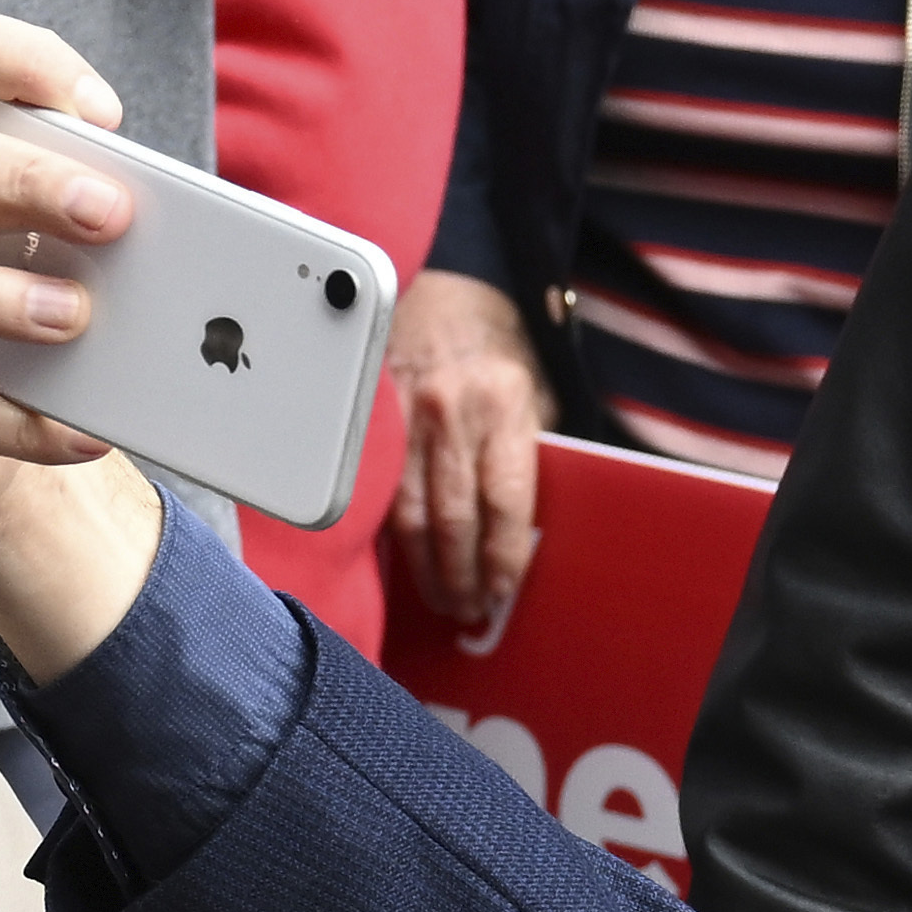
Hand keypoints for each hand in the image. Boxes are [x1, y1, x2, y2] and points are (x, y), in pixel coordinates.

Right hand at [0, 3, 176, 672]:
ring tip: (75, 317)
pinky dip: (7, 419)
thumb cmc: (12, 291)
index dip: (22, 64)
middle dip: (26, 183)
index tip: (104, 115)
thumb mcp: (46, 233)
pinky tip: (77, 431)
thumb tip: (175, 237)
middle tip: (115, 216)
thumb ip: (84, 210)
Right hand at [388, 270, 553, 642]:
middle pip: (454, 517)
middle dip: (463, 574)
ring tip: (442, 598)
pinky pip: (384, 496)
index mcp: (504, 402)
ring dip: (427, 568)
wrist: (443, 301)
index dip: (503, 554)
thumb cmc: (496, 356)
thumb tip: (530, 530)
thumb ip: (532, 454)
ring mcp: (407, 419)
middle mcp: (452, 412)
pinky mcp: (376, 427)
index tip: (503, 590)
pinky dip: (397, 539)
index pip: (503, 497)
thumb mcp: (534, 395)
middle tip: (470, 610)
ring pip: (412, 515)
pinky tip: (408, 565)